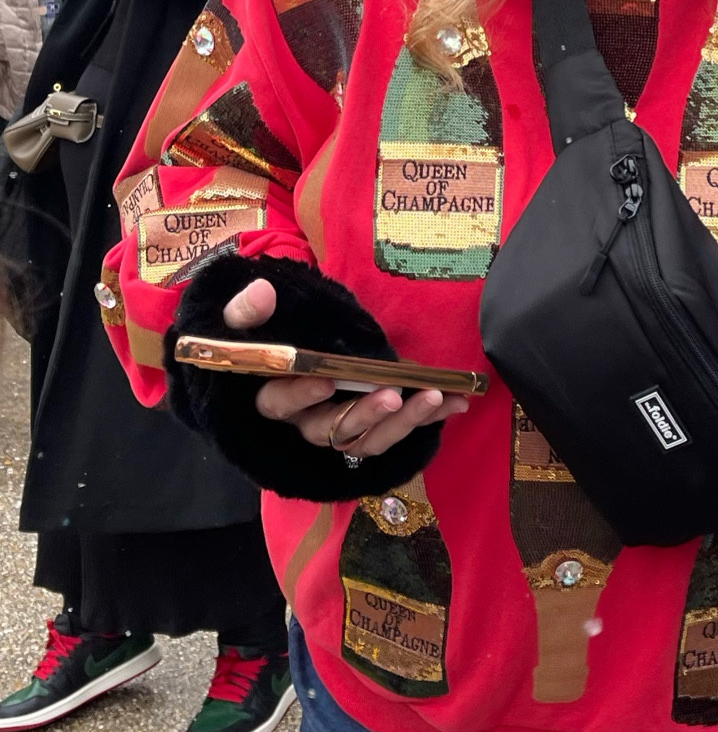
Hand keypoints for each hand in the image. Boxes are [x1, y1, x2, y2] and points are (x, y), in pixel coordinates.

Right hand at [222, 276, 469, 456]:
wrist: (283, 354)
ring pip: (367, 440)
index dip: (301, 395)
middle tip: (392, 395)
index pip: (279, 404)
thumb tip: (262, 291)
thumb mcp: (246, 324)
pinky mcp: (368, 430)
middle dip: (364, 414)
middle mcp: (304, 422)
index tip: (326, 380)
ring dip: (403, 422)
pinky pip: (395, 432)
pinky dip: (427, 419)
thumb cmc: (263, 340)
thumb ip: (247, 312)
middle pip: (331, 431)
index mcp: (270, 398)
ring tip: (433, 398)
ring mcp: (339, 430)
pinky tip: (458, 403)